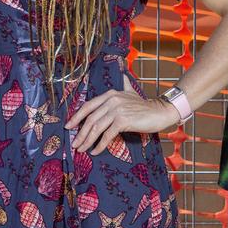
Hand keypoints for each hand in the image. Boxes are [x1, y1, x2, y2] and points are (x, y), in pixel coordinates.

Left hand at [65, 86, 180, 153]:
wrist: (160, 112)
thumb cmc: (144, 106)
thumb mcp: (131, 93)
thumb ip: (124, 86)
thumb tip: (122, 75)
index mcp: (110, 94)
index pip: (88, 106)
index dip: (76, 117)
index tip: (68, 126)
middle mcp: (111, 100)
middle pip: (90, 119)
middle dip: (80, 133)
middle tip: (74, 144)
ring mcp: (117, 110)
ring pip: (96, 127)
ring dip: (87, 140)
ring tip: (82, 149)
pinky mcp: (123, 121)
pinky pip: (107, 135)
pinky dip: (100, 145)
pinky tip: (95, 151)